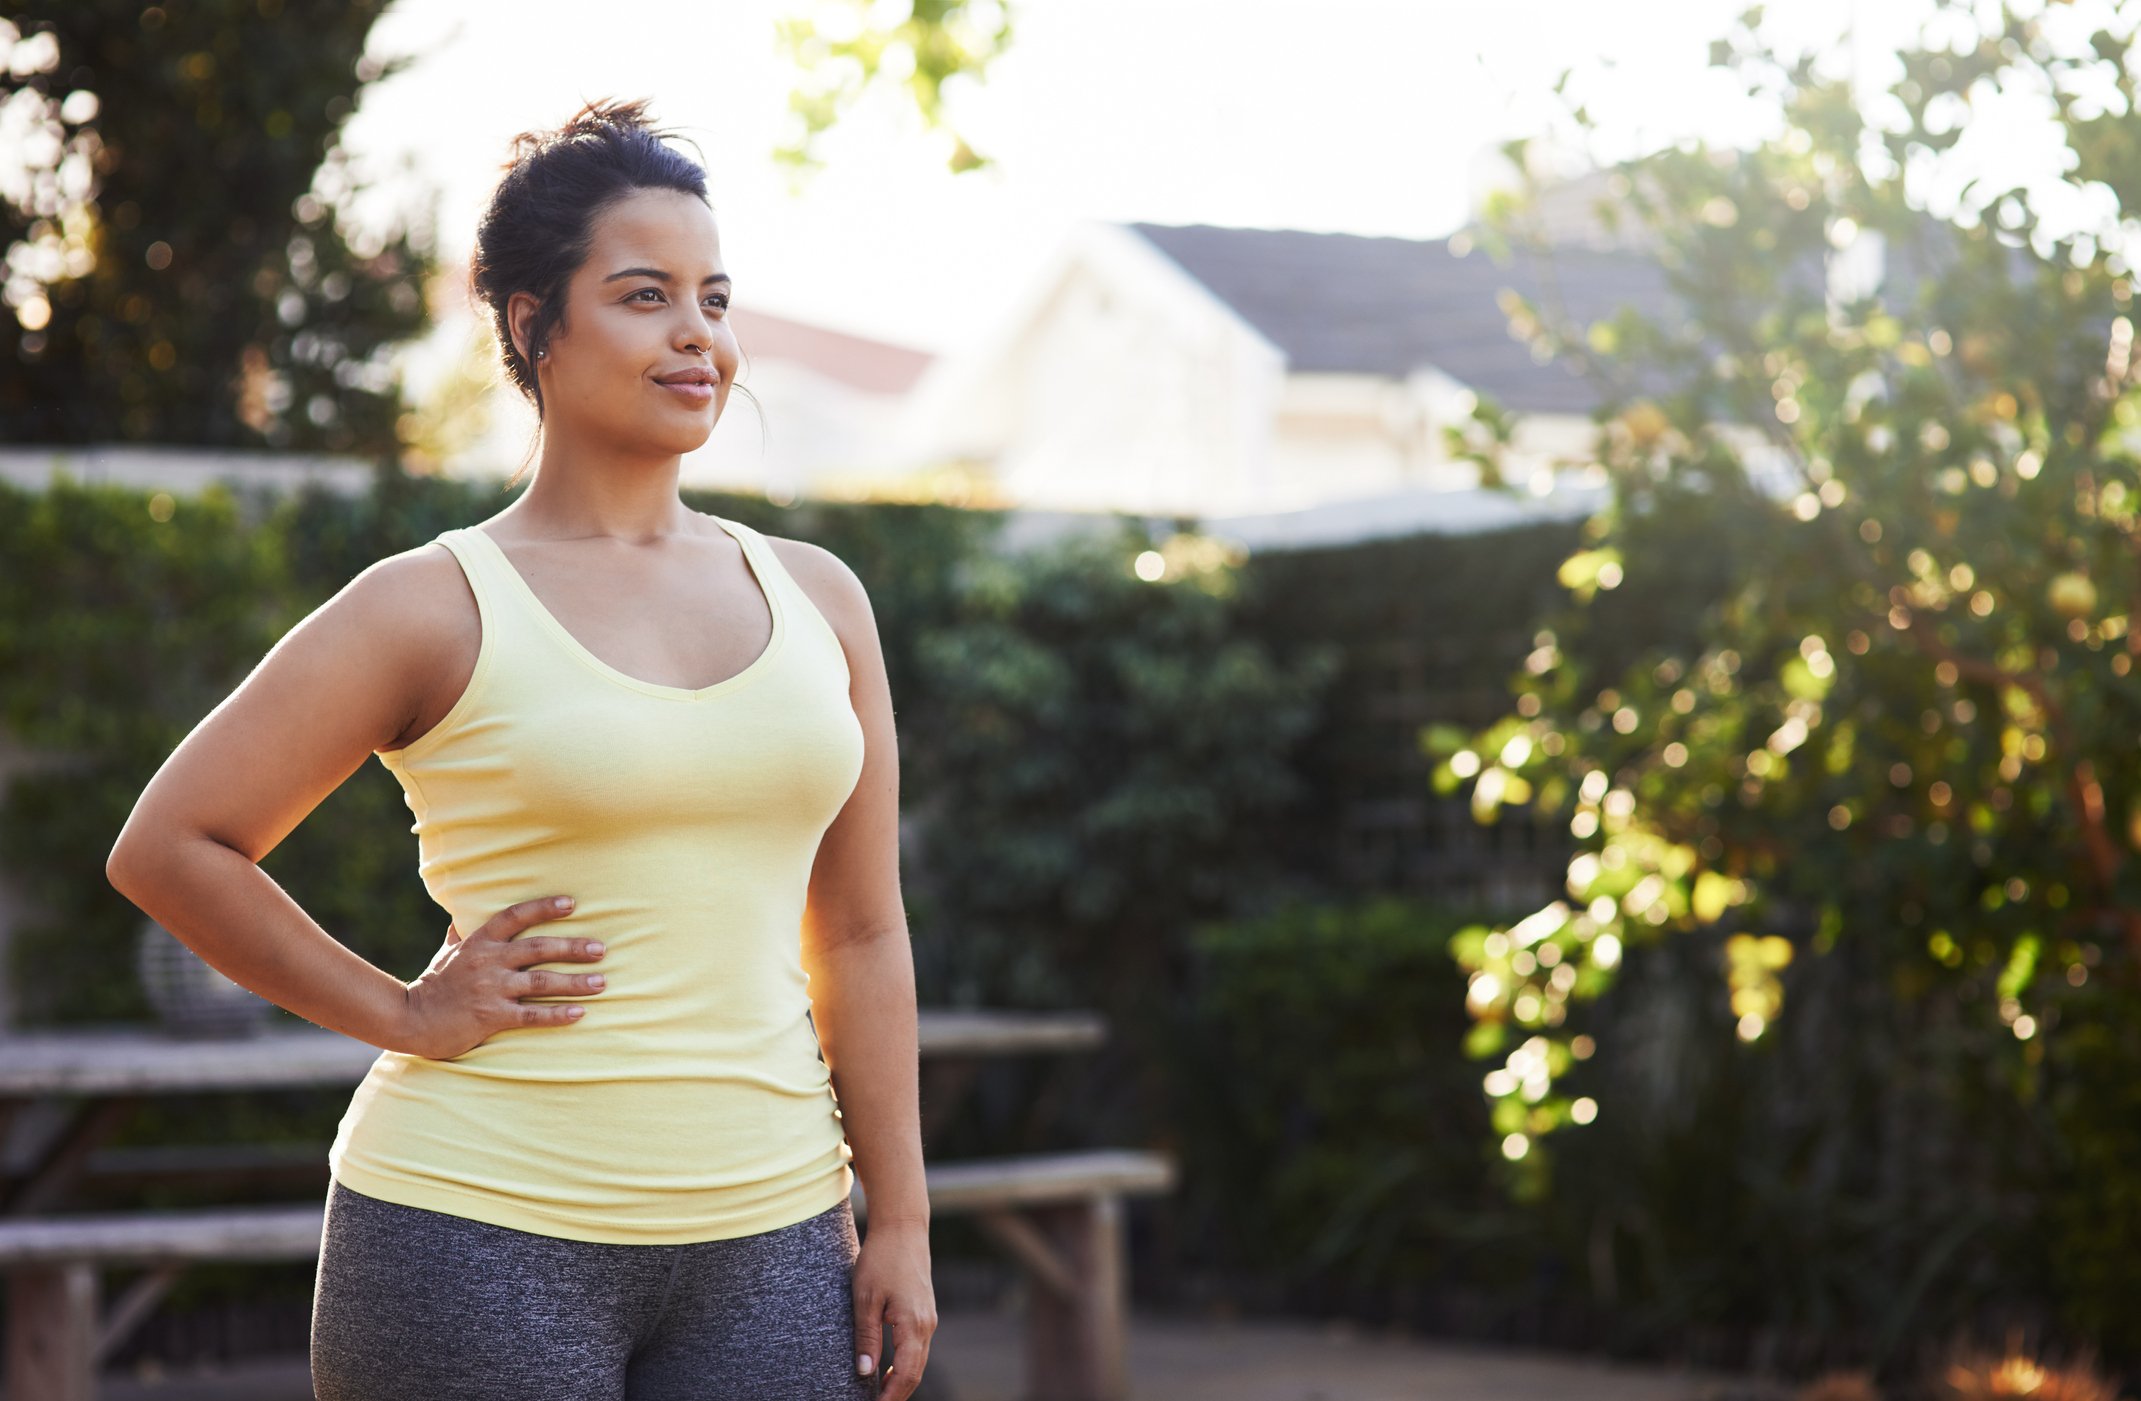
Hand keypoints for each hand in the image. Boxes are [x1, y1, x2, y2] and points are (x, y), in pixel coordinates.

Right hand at [394, 895, 604, 1058]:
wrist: (411, 1020)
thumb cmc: (435, 985)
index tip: (572, 904)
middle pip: (538, 948)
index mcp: (479, 942)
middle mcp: (487, 962)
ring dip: (574, 983)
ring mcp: (490, 989)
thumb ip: (462, 934)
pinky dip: (557, 1014)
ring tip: (601, 982)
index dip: (543, 908)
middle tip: (601, 949)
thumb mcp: (448, 953)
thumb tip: (463, 913)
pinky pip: (531, 1015)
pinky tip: (579, 1013)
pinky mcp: (491, 1017)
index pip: (515, 916)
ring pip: (541, 982)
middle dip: (572, 948)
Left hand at [853, 1220, 935, 1399]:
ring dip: (901, 1380)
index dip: (889, 1397)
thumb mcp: (865, 1298)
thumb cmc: (881, 1259)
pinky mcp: (925, 1310)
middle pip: (914, 1373)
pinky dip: (905, 1364)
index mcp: (913, 1325)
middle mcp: (926, 1325)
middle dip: (897, 1394)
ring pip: (918, 1361)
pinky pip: (918, 1347)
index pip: (905, 1375)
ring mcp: (928, 1317)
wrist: (903, 1228)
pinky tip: (888, 1369)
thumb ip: (867, 1337)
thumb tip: (865, 1372)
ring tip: (879, 1395)